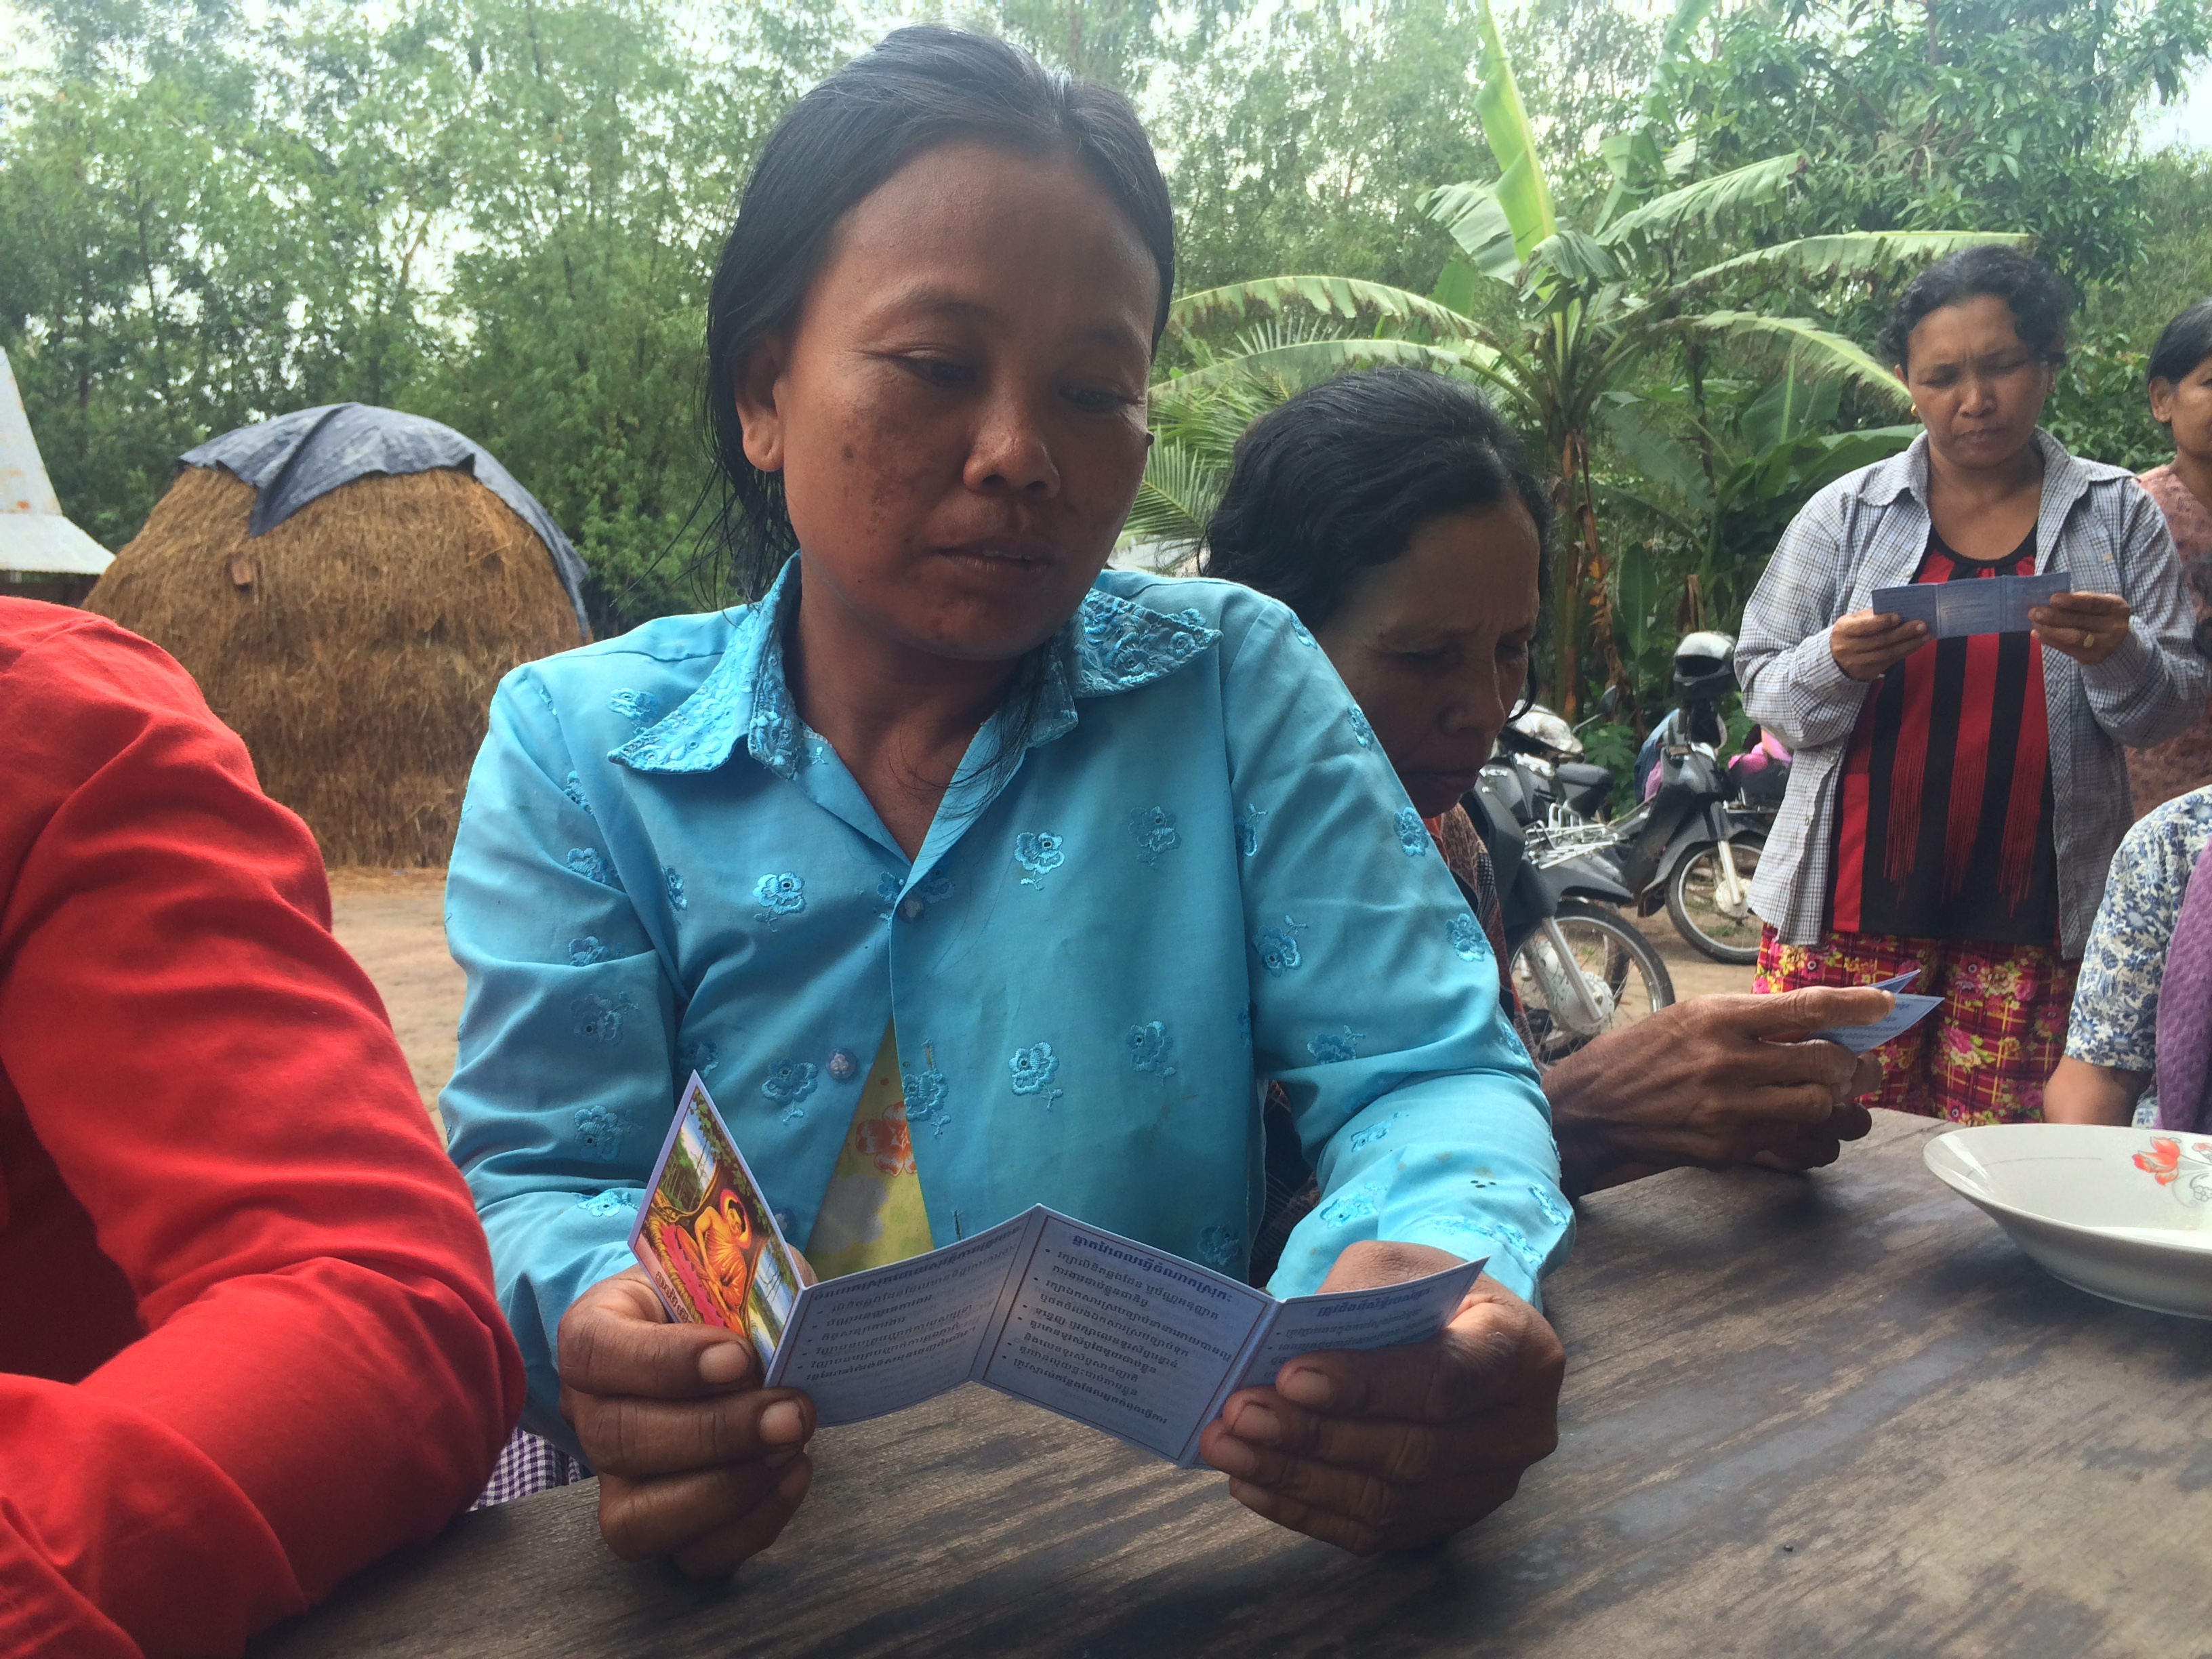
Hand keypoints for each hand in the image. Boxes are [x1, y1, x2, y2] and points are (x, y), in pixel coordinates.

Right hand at [557, 1267, 815, 1574]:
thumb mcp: (738, 1270)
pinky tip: (795, 1474)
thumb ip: (756, 1286)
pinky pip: (692, 1556)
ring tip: (794, 1443)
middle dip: (715, 1433)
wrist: (730, 1341)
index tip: (738, 1359)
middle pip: (618, 1440)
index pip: (596, 1351)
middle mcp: (589, 1412)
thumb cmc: (727, 1299)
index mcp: (594, 1331)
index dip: (665, 1363)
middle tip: (791, 1411)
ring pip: (637, 1517)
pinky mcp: (664, 1527)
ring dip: (728, 1487)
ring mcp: (617, 1480)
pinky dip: (750, 1525)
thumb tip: (796, 1322)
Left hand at [1197, 1242, 1562, 1554]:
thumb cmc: (1424, 1293)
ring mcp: (1487, 1486)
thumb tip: (1276, 1349)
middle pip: (1412, 1450)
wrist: (1457, 1333)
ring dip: (1297, 1477)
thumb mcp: (1396, 1268)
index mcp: (1520, 1352)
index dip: (1368, 1385)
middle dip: (1315, 1435)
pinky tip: (1251, 1484)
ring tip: (1229, 1449)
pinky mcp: (1446, 1520)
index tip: (1291, 1375)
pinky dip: (1304, 1510)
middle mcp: (1519, 1430)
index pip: (1446, 1379)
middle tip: (1240, 1414)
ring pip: (1388, 1500)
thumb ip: (1350, 1303)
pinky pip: (1372, 1530)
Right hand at [1544, 988, 1887, 1193]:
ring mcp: (1728, 1110)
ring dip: (1838, 1103)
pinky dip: (1815, 1136)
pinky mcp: (1728, 1148)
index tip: (1887, 1006)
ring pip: (1818, 1107)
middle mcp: (1726, 1062)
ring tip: (1838, 1098)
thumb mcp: (1689, 1018)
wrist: (1590, 1111)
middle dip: (1852, 1065)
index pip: (1805, 1007)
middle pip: (1824, 1063)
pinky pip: (1795, 1144)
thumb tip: (1816, 1024)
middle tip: (1858, 1065)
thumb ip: (1749, 1021)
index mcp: (1716, 1018)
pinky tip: (1810, 1128)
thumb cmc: (1640, 1056)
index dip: (1856, 1006)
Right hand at [1829, 609, 1929, 679]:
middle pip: (1879, 641)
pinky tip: (1917, 644)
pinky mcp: (1867, 673)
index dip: (1882, 622)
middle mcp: (1848, 649)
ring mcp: (1857, 663)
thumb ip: (1872, 616)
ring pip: (1887, 654)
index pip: (1864, 627)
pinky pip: (1890, 662)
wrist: (1834, 657)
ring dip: (1909, 644)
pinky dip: (1906, 652)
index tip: (1899, 616)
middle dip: (1903, 633)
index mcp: (1843, 630)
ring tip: (1926, 635)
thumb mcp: (1854, 620)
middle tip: (1921, 625)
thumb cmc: (1851, 632)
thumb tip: (1900, 612)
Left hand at [2029, 592, 2130, 665]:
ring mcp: (2105, 645)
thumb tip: (2049, 601)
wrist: (2117, 641)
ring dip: (2049, 630)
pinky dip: (2050, 640)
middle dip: (2054, 616)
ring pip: (2073, 637)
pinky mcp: (2093, 658)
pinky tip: (2037, 634)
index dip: (2072, 601)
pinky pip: (2067, 649)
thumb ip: (2079, 601)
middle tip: (2034, 612)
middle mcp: (2115, 627)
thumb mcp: (2097, 604)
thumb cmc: (2100, 616)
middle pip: (2080, 621)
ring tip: (2034, 623)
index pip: (2093, 603)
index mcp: (2116, 607)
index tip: (2052, 599)